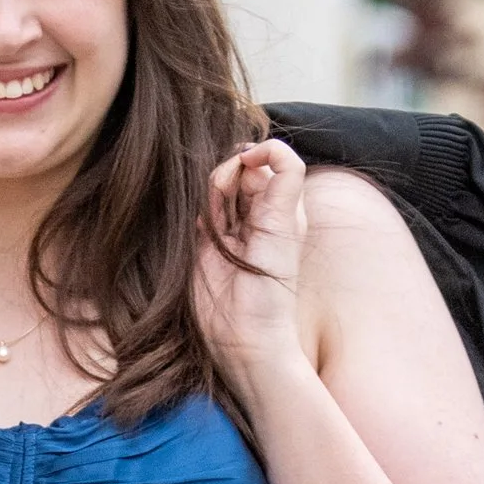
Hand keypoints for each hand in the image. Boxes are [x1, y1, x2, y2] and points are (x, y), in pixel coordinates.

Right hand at [192, 139, 311, 392]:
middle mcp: (256, 214)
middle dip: (230, 176)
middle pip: (237, 169)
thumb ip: (284, 177)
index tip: (245, 162)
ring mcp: (229, 227)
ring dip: (214, 196)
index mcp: (282, 207)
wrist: (243, 336)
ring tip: (219, 227)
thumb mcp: (285, 225)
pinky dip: (200, 210)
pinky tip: (206, 231)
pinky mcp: (203, 241)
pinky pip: (198, 208)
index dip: (255, 154)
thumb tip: (261, 147)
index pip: (268, 160)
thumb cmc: (271, 287)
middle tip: (232, 208)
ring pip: (216, 186)